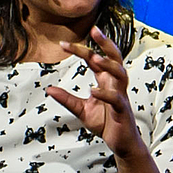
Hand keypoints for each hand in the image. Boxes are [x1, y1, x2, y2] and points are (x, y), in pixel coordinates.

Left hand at [46, 27, 144, 158]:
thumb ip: (67, 99)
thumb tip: (49, 89)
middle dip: (106, 43)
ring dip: (108, 64)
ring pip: (120, 73)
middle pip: (114, 57)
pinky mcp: (123, 111)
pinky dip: (106, 94)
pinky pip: (116, 99)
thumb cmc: (106, 123)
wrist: (121, 143)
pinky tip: (94, 91)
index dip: (81, 50)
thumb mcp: (82, 110)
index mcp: (106, 81)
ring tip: (94, 58)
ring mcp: (121, 96)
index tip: (63, 44)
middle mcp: (115, 84)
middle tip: (94, 29)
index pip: (94, 59)